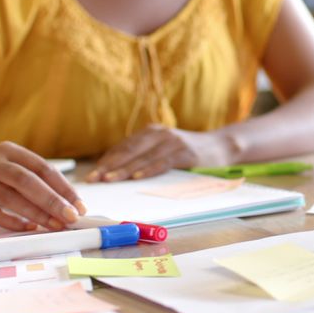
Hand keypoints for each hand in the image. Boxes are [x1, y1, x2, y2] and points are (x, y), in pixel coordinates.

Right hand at [0, 142, 85, 231]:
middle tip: (71, 216)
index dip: (63, 187)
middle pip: (28, 181)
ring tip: (55, 225)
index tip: (79, 204)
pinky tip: (29, 228)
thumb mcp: (11, 168)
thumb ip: (36, 181)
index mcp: (9, 150)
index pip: (42, 167)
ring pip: (11, 198)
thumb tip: (70, 204)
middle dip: (53, 200)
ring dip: (37, 214)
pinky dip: (14, 222)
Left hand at [88, 125, 235, 181]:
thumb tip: (116, 173)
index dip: (107, 160)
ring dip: (124, 170)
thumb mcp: (164, 149)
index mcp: (151, 132)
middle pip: (129, 151)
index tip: (92, 174)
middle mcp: (159, 133)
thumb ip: (144, 156)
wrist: (221, 147)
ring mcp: (172, 141)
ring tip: (109, 180)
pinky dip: (149, 169)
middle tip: (95, 179)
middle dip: (110, 166)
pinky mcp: (185, 152)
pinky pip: (163, 162)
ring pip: (143, 157)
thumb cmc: (188, 152)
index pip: (124, 147)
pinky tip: (137, 177)